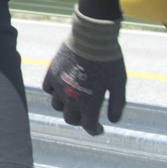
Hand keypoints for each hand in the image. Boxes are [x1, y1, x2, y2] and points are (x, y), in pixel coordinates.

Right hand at [41, 11, 126, 135]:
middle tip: (87, 115)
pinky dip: (55, 92)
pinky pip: (48, 89)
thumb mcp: (119, 84)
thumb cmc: (109, 61)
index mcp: (89, 103)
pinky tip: (64, 87)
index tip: (99, 128)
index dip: (94, 130)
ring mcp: (59, 85)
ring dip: (66, 107)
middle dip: (80, 120)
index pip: (88, 127)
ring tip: (75, 101)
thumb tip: (112, 121)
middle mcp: (71, 98)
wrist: (92, 37)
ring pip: (57, 106)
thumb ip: (117, 105)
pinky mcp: (51, 72)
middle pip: (70, 119)